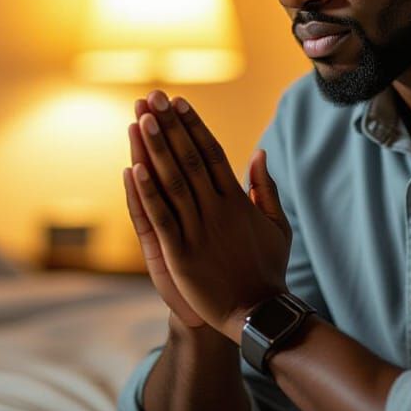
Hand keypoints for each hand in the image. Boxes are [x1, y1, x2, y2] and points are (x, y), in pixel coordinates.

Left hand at [127, 90, 291, 342]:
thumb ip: (265, 188)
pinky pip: (161, 217)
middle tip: (152, 96)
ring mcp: (198, 231)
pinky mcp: (181, 254)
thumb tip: (259, 153)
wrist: (257, 314)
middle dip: (169, 126)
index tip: (178, 102)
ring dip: (154, 148)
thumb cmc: (267, 270)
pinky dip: (146, 192)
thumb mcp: (277, 225)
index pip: (212, 152)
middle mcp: (217, 209)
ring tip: (140, 118)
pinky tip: (133, 167)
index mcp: (237, 200)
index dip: (193, 125)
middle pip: (189, 158)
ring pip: (172, 181)